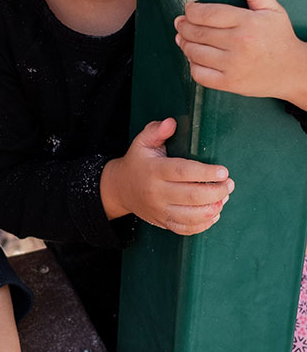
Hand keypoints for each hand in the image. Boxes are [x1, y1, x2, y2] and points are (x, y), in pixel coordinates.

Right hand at [100, 118, 233, 235]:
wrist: (121, 189)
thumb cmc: (138, 161)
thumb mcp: (142, 142)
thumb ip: (157, 130)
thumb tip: (172, 122)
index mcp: (154, 170)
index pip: (182, 172)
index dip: (205, 172)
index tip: (223, 171)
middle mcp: (157, 193)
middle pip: (191, 196)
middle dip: (216, 192)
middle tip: (229, 184)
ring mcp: (160, 210)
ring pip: (191, 216)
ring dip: (213, 209)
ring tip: (225, 197)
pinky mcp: (164, 223)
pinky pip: (187, 229)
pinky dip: (204, 224)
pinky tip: (214, 213)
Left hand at [174, 0, 306, 108]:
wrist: (293, 71)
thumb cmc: (280, 39)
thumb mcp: (273, 11)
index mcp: (247, 23)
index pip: (208, 13)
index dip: (192, 10)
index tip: (189, 9)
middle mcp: (239, 44)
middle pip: (198, 32)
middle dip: (183, 26)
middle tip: (180, 23)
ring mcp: (233, 65)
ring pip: (195, 52)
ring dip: (184, 44)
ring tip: (183, 38)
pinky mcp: (230, 83)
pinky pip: (200, 74)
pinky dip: (192, 65)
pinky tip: (194, 58)